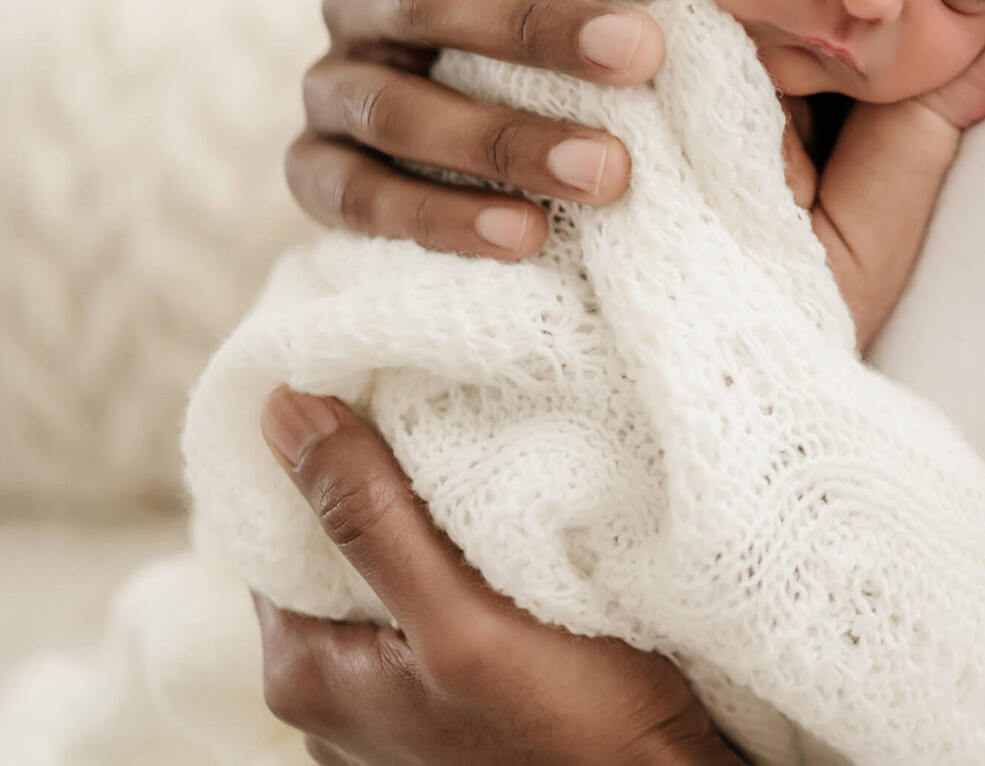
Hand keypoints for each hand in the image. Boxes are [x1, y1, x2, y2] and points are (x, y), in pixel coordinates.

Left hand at [252, 388, 740, 765]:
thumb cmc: (573, 731)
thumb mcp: (465, 615)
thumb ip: (369, 520)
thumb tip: (283, 412)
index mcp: (307, 674)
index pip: (274, 529)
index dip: (319, 454)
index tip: (371, 388)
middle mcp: (329, 705)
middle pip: (331, 554)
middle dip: (379, 486)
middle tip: (441, 419)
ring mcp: (388, 716)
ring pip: (385, 584)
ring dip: (425, 528)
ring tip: (484, 478)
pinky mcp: (445, 715)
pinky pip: (427, 618)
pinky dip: (457, 573)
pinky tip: (506, 549)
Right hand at [289, 0, 680, 260]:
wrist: (450, 157)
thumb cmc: (548, 58)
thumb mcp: (586, 0)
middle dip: (540, 28)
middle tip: (644, 57)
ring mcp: (330, 85)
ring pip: (396, 107)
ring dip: (505, 140)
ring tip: (610, 172)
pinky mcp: (310, 172)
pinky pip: (357, 197)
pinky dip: (441, 218)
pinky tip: (527, 236)